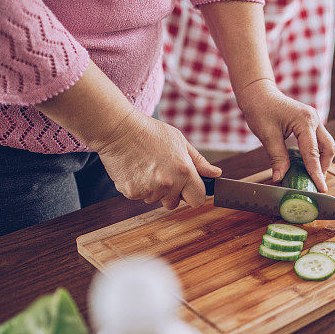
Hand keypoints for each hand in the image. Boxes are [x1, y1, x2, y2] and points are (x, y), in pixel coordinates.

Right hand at [92, 110, 220, 209]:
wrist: (118, 130)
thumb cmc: (150, 132)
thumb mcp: (180, 142)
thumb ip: (199, 162)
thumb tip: (216, 173)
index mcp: (184, 172)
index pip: (198, 200)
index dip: (194, 195)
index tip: (189, 189)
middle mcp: (168, 184)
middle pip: (174, 204)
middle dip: (171, 193)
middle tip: (162, 172)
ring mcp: (149, 190)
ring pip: (156, 200)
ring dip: (154, 189)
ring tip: (146, 167)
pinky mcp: (132, 192)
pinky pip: (140, 196)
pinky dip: (138, 187)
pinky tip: (135, 170)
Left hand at [237, 79, 334, 191]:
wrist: (258, 93)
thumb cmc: (260, 109)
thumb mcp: (267, 135)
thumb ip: (277, 157)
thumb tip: (280, 178)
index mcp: (305, 121)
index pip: (313, 153)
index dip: (316, 173)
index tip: (321, 189)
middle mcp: (314, 120)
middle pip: (328, 149)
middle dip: (323, 167)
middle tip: (314, 183)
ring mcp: (314, 120)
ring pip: (326, 145)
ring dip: (321, 161)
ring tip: (310, 176)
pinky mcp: (310, 123)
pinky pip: (319, 142)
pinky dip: (315, 154)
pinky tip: (306, 164)